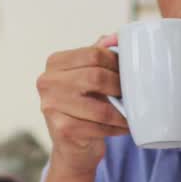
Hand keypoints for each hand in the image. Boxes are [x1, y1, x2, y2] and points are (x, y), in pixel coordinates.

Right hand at [37, 34, 127, 178]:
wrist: (72, 146)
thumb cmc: (84, 105)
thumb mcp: (88, 75)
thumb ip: (99, 53)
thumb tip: (116, 36)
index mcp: (55, 63)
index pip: (93, 53)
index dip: (117, 62)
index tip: (128, 72)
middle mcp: (47, 82)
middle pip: (96, 76)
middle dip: (120, 86)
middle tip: (132, 94)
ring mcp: (51, 107)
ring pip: (100, 107)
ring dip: (122, 112)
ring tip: (133, 112)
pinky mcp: (62, 129)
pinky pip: (99, 127)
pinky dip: (117, 128)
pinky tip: (124, 127)